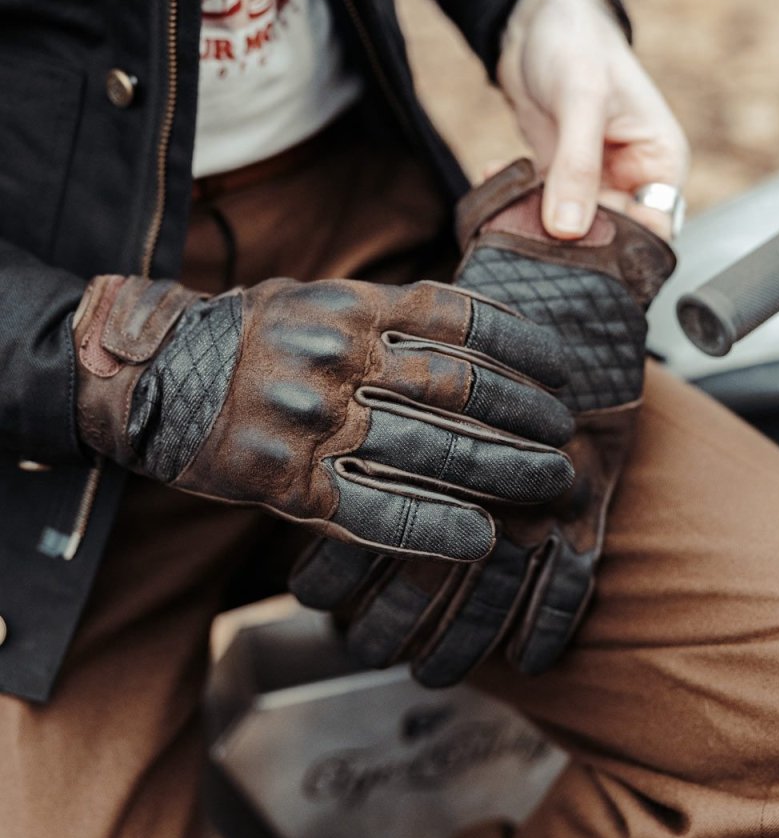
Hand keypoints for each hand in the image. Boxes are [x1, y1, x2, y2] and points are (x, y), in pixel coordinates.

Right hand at [72, 272, 573, 560]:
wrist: (150, 377)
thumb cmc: (245, 337)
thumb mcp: (313, 297)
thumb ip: (383, 313)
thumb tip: (470, 333)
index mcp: (349, 306)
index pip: (459, 320)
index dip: (523, 346)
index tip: (565, 371)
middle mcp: (336, 357)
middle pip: (458, 389)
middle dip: (527, 418)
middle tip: (568, 438)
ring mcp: (312, 421)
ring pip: (430, 451)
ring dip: (503, 471)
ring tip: (551, 483)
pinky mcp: (286, 481)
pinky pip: (373, 510)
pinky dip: (434, 527)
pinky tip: (482, 539)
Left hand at [497, 0, 689, 240]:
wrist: (536, 18)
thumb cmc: (576, 43)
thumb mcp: (580, 100)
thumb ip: (577, 166)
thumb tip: (568, 229)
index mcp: (660, 162)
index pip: (654, 232)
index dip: (621, 252)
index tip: (577, 254)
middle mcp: (631, 178)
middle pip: (609, 238)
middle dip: (571, 243)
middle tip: (529, 236)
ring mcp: (593, 181)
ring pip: (570, 230)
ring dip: (535, 224)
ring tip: (505, 206)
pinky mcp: (557, 177)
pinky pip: (538, 208)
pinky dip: (513, 201)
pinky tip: (491, 176)